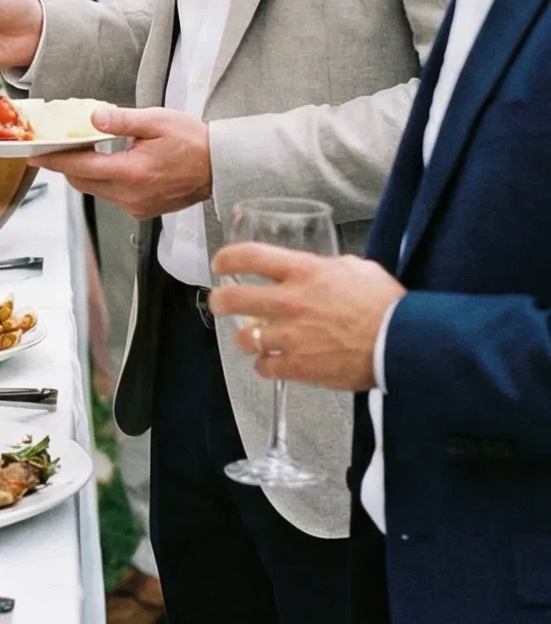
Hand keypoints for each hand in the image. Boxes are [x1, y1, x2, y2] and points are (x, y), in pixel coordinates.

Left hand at [57, 106, 210, 217]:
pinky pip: (112, 196)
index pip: (80, 169)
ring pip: (95, 190)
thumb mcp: (157, 121)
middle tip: (56, 146)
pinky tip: (108, 163)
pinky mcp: (143, 211)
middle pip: (82, 182)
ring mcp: (137, 207)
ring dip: (85, 172)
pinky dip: (103, 180)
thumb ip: (122, 120)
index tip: (35, 154)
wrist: (222, 167)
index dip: (54, 161)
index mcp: (132, 173)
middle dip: (66, 165)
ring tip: (82, 150)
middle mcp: (131, 196)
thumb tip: (92, 117)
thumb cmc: (194, 141)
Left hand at [209, 245, 402, 390]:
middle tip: (221, 304)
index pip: (249, 256)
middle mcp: (290, 301)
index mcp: (303, 272)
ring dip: (245, 341)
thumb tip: (319, 269)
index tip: (220, 264)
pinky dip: (266, 366)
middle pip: (232, 299)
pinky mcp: (299, 366)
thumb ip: (327, 267)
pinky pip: (265, 367)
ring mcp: (291, 336)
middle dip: (219, 302)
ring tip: (253, 341)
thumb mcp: (357, 269)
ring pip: (243, 339)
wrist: (403, 343)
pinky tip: (275, 363)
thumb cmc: (387, 305)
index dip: (226, 259)